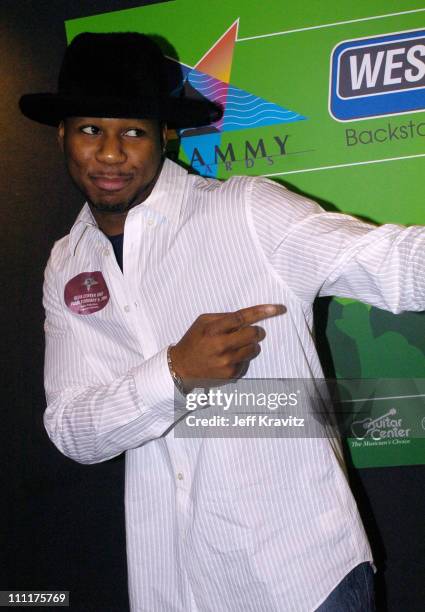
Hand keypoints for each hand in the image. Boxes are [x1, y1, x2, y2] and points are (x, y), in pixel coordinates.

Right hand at [170, 304, 284, 389]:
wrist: (181, 368)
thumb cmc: (194, 341)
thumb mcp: (202, 322)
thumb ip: (223, 317)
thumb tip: (246, 317)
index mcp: (213, 329)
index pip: (242, 317)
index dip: (262, 311)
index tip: (278, 308)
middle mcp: (221, 346)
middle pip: (253, 334)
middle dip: (257, 331)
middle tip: (254, 331)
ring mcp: (227, 362)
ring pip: (254, 348)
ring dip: (250, 345)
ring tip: (237, 346)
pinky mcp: (231, 374)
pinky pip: (247, 361)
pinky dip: (242, 357)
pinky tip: (228, 358)